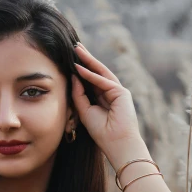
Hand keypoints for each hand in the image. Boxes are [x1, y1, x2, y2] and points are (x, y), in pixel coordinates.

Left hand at [72, 42, 141, 157]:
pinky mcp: (122, 93)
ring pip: (101, 72)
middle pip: (97, 72)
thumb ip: (79, 95)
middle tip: (75, 47)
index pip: (91, 80)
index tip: (70, 59)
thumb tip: (74, 77)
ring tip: (77, 50)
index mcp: (103, 98)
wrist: (116, 144)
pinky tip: (80, 68)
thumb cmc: (101, 132)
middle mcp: (112, 93)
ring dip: (89, 61)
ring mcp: (118, 92)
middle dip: (86, 59)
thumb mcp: (85, 111)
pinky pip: (103, 81)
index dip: (81, 69)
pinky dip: (91, 75)